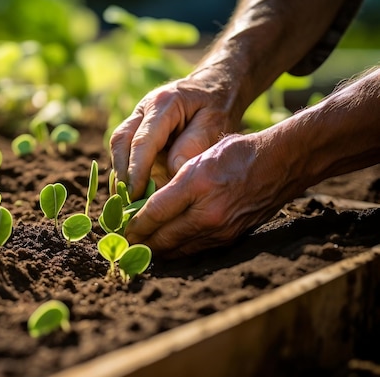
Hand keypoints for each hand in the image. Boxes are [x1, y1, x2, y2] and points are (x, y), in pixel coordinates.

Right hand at [109, 72, 238, 199]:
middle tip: (125, 203)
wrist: (214, 88)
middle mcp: (143, 109)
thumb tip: (174, 173)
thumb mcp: (214, 123)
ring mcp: (137, 118)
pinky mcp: (136, 129)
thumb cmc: (217, 106)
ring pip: (118, 146)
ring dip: (119, 174)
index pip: (142, 141)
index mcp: (163, 104)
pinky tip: (130, 192)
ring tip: (123, 202)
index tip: (135, 195)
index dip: (136, 170)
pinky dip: (125, 171)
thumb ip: (194, 145)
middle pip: (120, 142)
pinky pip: (124, 151)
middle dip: (121, 174)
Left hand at [124, 133, 299, 257]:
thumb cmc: (237, 153)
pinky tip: (167, 247)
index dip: (135, 224)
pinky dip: (177, 249)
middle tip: (124, 244)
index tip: (122, 228)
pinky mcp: (229, 238)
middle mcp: (208, 213)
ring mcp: (220, 229)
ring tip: (141, 247)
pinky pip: (195, 249)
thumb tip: (148, 203)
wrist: (280, 165)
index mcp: (197, 186)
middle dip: (141, 243)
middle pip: (163, 237)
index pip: (155, 213)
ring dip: (157, 250)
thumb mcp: (200, 157)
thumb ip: (174, 181)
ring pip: (178, 248)